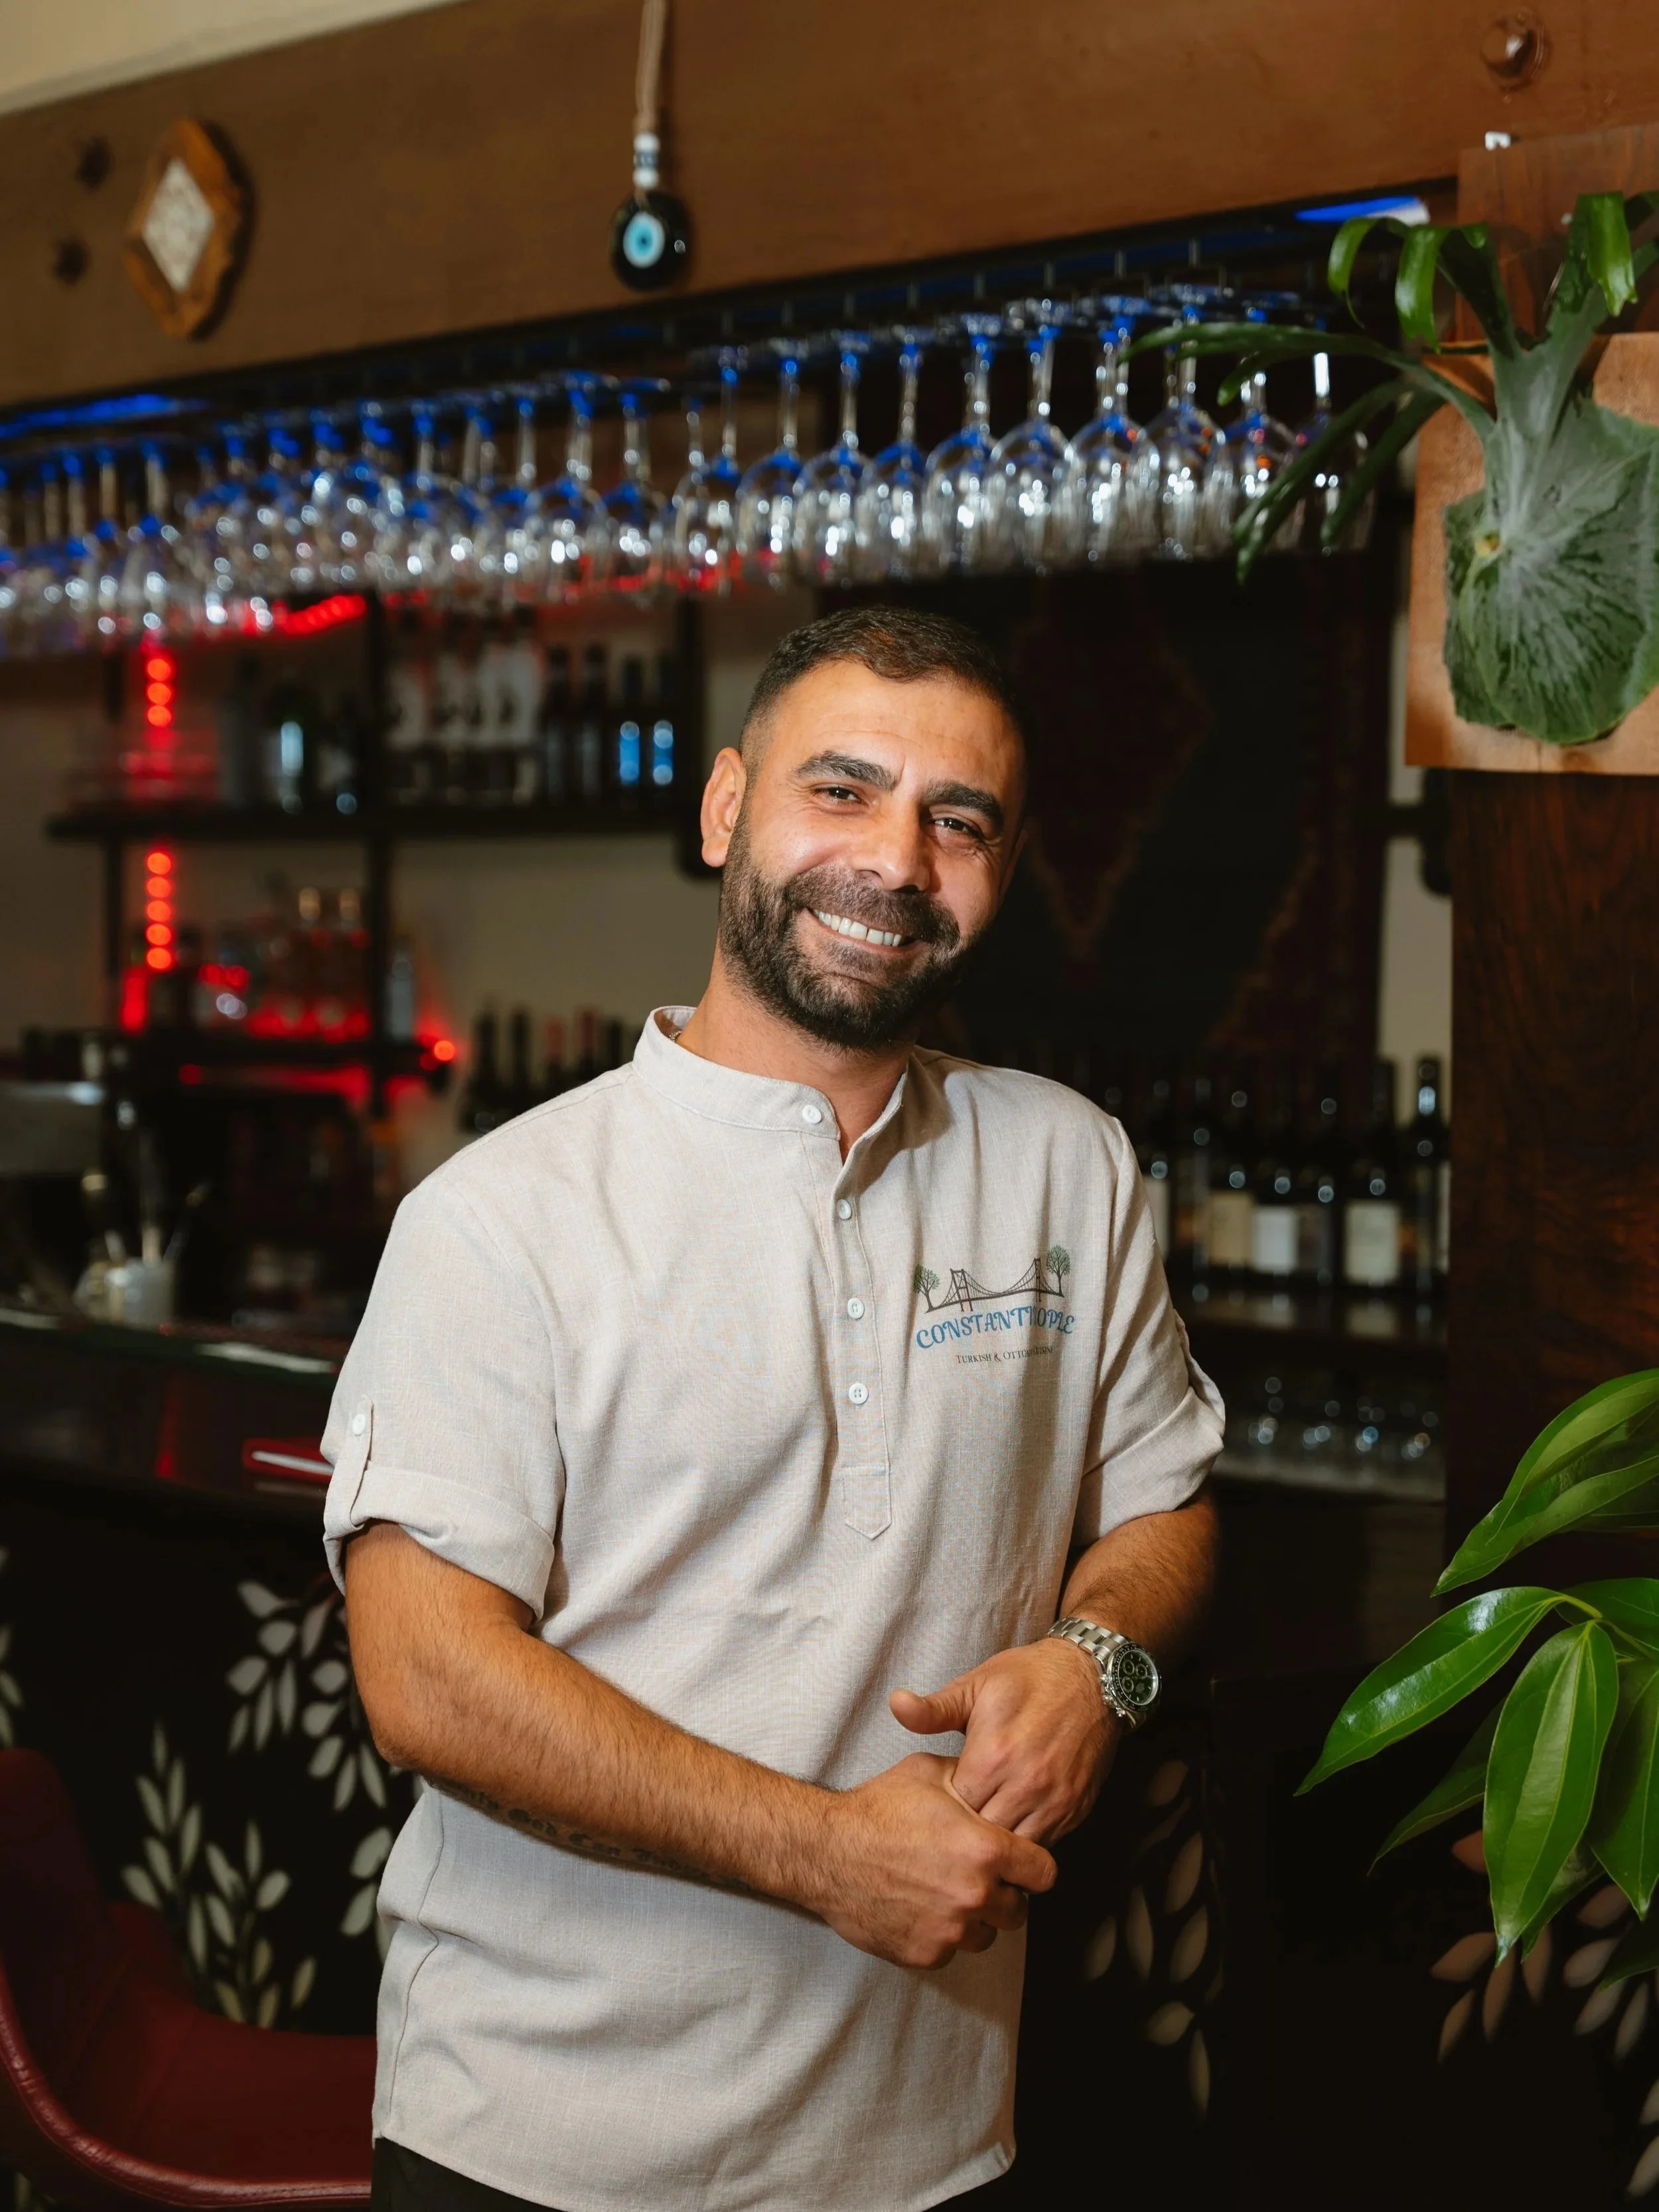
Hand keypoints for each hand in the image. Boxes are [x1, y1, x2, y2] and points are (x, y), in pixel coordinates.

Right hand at [807, 1753, 1056, 1968]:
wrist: (825, 1851)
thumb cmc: (877, 1808)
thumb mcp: (929, 1774)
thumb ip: (973, 1782)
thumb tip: (997, 1781)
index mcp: (985, 1849)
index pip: (1044, 1873)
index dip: (1032, 1867)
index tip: (1018, 1864)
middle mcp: (975, 1895)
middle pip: (1018, 1910)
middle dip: (1003, 1895)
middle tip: (977, 1879)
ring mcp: (951, 1930)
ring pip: (986, 1936)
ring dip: (974, 1920)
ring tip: (945, 1893)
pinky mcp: (926, 1955)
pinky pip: (951, 1951)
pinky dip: (942, 1935)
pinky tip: (921, 1908)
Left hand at [889, 1640, 1117, 1841]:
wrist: (1094, 1677)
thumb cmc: (1031, 1677)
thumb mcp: (977, 1684)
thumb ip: (935, 1708)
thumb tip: (896, 1704)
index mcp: (993, 1755)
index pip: (954, 1809)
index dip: (944, 1809)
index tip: (940, 1801)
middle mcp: (1025, 1784)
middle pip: (983, 1836)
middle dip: (968, 1833)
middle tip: (958, 1823)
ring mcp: (1054, 1801)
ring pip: (1016, 1849)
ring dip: (999, 1843)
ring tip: (984, 1830)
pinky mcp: (1076, 1809)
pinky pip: (1045, 1845)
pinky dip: (1027, 1841)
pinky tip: (1013, 1826)